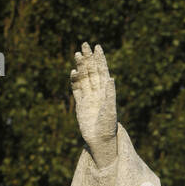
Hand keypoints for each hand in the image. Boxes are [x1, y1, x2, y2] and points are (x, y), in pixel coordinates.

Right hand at [70, 42, 116, 169]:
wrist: (100, 140)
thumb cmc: (108, 126)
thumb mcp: (110, 109)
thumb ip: (110, 94)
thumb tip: (110, 78)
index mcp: (106, 92)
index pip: (102, 72)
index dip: (100, 59)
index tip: (97, 47)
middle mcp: (97, 93)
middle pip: (91, 71)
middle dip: (88, 58)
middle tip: (84, 44)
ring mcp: (89, 98)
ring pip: (83, 78)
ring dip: (80, 66)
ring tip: (77, 54)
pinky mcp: (81, 105)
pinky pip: (77, 90)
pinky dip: (74, 80)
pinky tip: (73, 72)